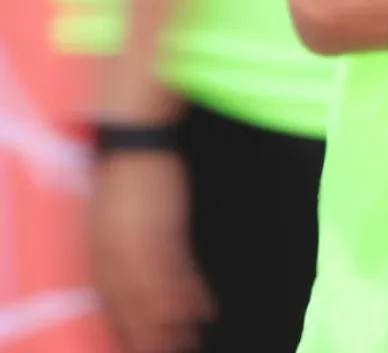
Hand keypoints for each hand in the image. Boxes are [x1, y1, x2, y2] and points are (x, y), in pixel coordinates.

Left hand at [89, 150, 213, 352]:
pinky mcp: (166, 229)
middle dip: (149, 334)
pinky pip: (179, 270)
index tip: (140, 345)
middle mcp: (117, 253)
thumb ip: (113, 245)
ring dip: (173, 323)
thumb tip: (123, 272)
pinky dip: (190, 293)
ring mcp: (142, 242)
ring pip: (157, 295)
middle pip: (134, 306)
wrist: (137, 139)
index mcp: (101, 249)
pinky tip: (203, 310)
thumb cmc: (124, 172)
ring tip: (187, 343)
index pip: (112, 301)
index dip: (127, 326)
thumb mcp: (108, 214)